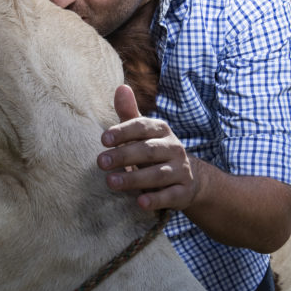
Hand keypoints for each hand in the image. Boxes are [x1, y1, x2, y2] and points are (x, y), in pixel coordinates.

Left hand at [97, 85, 198, 210]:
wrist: (189, 178)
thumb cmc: (155, 152)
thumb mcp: (143, 133)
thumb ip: (129, 114)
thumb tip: (121, 87)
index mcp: (161, 131)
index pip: (142, 127)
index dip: (123, 132)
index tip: (103, 139)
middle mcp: (173, 148)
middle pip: (148, 151)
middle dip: (123, 156)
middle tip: (100, 162)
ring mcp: (180, 171)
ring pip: (158, 174)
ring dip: (134, 179)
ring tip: (111, 182)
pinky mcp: (183, 192)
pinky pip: (170, 196)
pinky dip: (156, 200)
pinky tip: (140, 203)